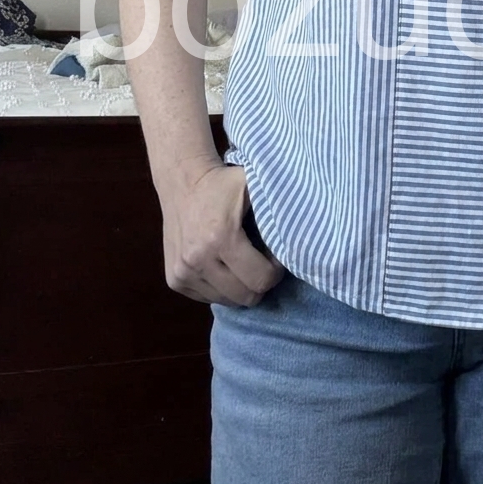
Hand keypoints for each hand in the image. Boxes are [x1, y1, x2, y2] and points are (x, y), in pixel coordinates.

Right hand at [157, 162, 285, 305]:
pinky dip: (222, 286)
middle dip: (261, 282)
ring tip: (243, 261)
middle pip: (245, 296)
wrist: (182, 182)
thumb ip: (280, 206)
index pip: (261, 279)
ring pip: (227, 300)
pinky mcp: (173, 280)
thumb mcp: (255, 185)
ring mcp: (182, 273)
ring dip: (240, 286)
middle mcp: (197, 260)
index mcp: (220, 237)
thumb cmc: (225, 184)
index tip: (276, 255)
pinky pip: (209, 297)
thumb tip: (308, 230)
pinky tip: (224, 264)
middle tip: (263, 262)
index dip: (276, 270)